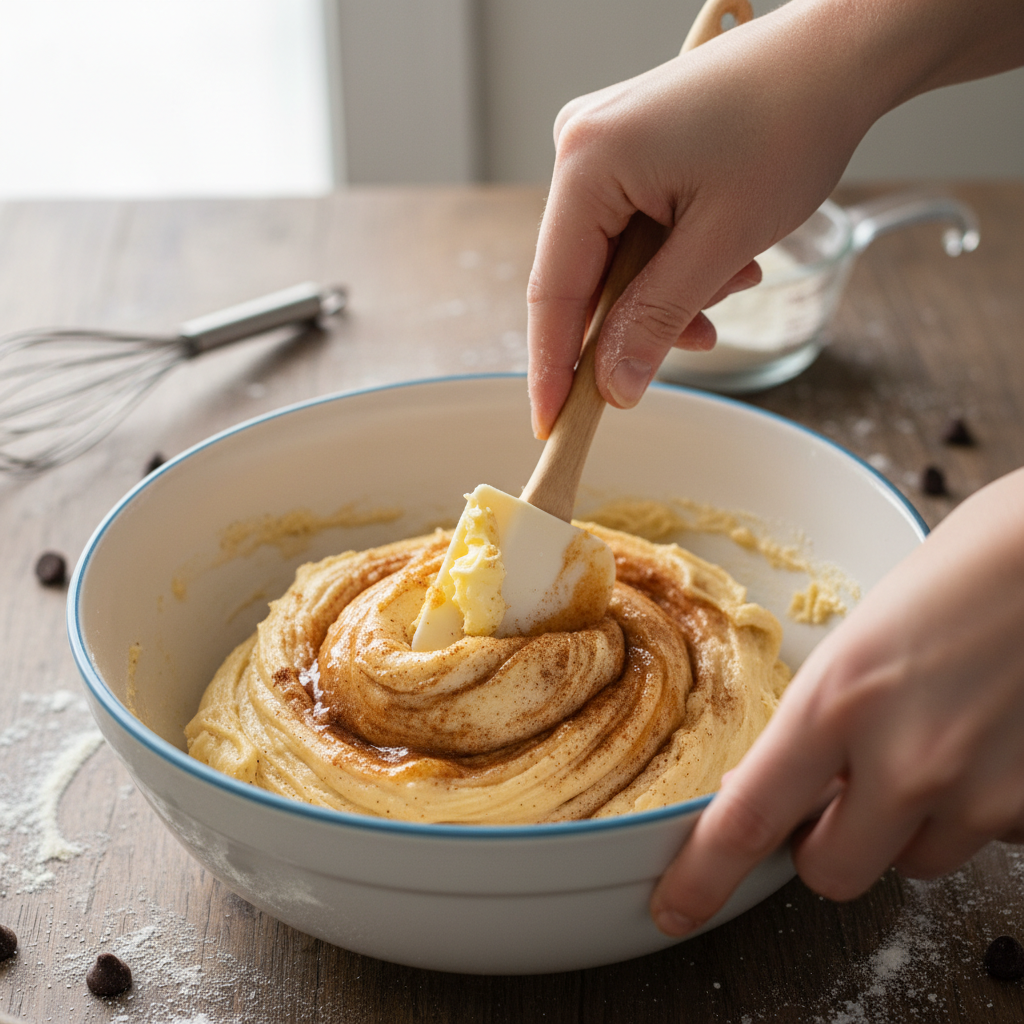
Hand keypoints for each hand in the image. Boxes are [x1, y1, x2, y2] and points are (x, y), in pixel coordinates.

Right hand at [526, 0, 1023, 438]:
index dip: (553, 368)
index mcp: (588, 162)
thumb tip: (613, 386)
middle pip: (584, 278)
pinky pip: (633, 232)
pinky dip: (674, 261)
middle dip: (638, 322)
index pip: (553, 291)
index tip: (552, 427)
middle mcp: (581, 149)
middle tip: (694, 343)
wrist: (838, 55)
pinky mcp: (629, 150)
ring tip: (733, 281)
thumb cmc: (788, 125)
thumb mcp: (720, 242)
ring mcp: (603, 146)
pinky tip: (722, 259)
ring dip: (669, 292)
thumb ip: (658, 319)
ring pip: (615, 261)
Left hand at [649, 467, 1023, 936]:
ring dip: (909, 825)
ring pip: (916, 862)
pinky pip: (985, 839)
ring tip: (935, 743)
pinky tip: (988, 742)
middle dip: (825, 847)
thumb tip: (793, 783)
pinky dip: (976, 808)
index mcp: (837, 701)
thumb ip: (823, 721)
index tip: (674, 908)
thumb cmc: (964, 575)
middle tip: (840, 798)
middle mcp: (905, 761)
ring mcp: (980, 792)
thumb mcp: (862, 641)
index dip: (701, 876)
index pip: (748, 818)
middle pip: (830, 874)